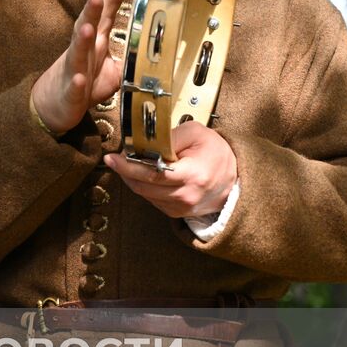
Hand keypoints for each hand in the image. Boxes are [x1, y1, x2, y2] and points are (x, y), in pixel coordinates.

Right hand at [31, 0, 129, 133]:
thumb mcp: (111, 71)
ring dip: (81, 41)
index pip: (104, 18)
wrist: (51, 107)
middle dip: (91, 12)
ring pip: (76, 54)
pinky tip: (79, 80)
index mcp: (94, 44)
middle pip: (86, 27)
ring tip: (87, 28)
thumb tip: (145, 51)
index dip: (112, 0)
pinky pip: (73, 88)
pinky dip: (76, 84)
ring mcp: (73, 71)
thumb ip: (125, 56)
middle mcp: (82, 53)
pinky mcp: (69, 94)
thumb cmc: (84, 85)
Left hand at [103, 120, 236, 218]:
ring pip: (145, 195)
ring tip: (130, 164)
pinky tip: (145, 175)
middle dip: (125, 172)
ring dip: (132, 180)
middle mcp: (187, 196)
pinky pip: (152, 200)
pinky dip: (144, 188)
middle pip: (144, 187)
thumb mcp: (195, 133)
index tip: (112, 158)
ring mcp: (182, 208)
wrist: (234, 177)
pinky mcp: (178, 213)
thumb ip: (168, 137)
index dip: (129, 166)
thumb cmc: (215, 152)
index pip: (153, 174)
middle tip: (116, 159)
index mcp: (193, 175)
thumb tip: (143, 143)